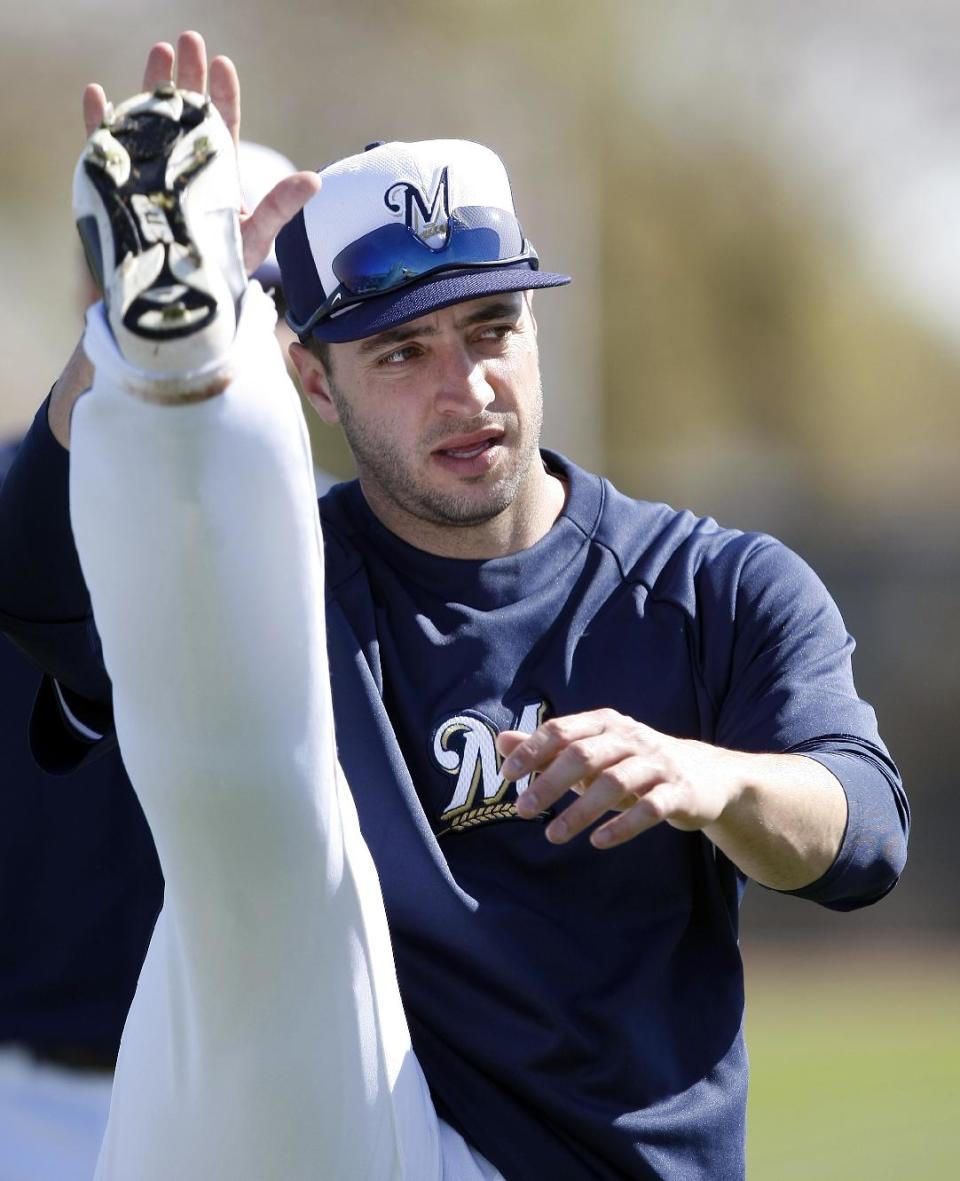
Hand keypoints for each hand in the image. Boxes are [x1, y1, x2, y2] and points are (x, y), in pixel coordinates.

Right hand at [81, 30, 319, 278]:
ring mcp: (152, 174)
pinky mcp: (122, 189)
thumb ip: (280, 207)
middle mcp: (184, 167)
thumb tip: (315, 180)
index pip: (222, 127)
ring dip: (152, 88)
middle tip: (187, 40)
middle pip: (186, 113)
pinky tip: (98, 95)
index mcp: (216, 173)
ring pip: (150, 121)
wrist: (185, 297)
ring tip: (157, 54)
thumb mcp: (255, 236)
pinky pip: (107, 152)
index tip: (222, 64)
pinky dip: (100, 124)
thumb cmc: (223, 267)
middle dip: (188, 76)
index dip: (222, 96)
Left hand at [497, 709, 743, 849]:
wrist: (708, 776)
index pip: (563, 730)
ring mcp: (659, 764)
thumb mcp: (594, 753)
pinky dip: (622, 826)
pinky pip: (649, 809)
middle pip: (585, 755)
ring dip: (580, 811)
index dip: (533, 750)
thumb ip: (548, 749)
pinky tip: (598, 842)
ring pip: (614, 783)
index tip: (508, 775)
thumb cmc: (636, 765)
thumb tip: (502, 742)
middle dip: (550, 782)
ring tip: (552, 836)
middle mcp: (632, 738)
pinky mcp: (680, 792)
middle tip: (522, 810)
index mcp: (607, 724)